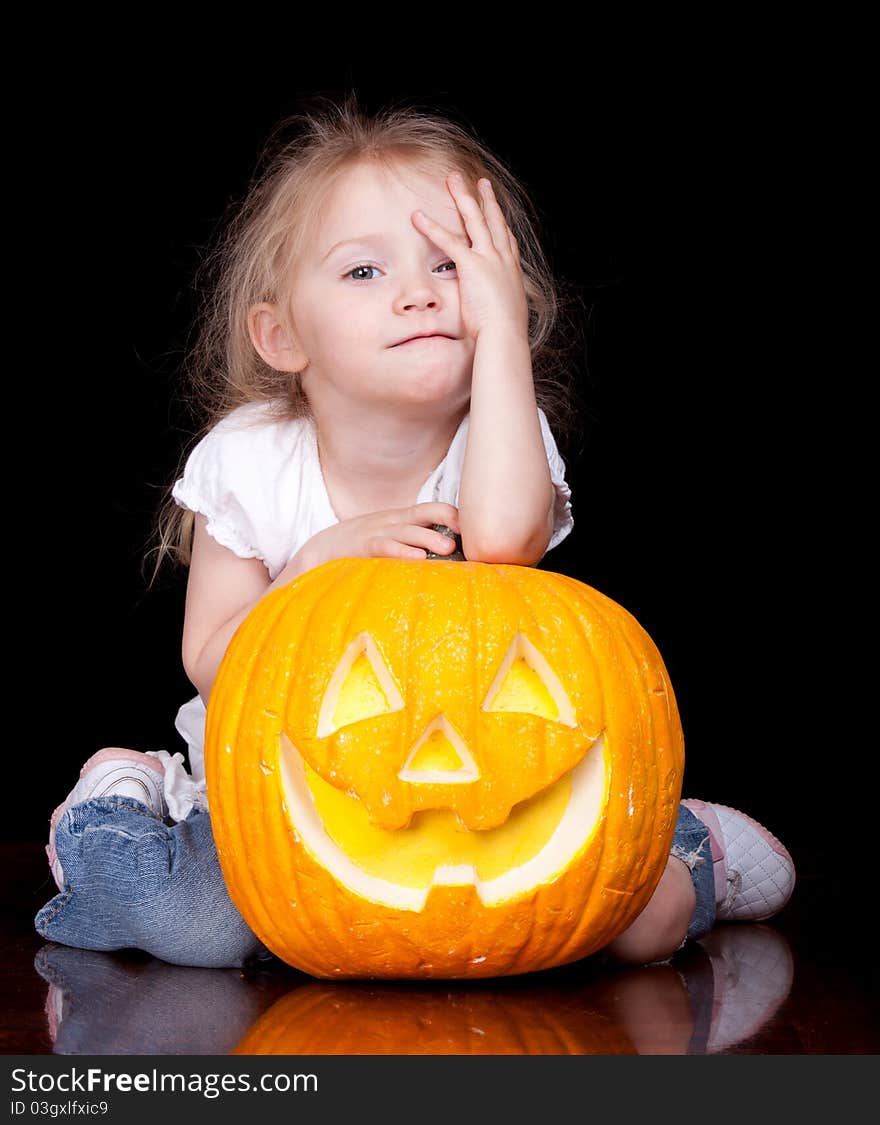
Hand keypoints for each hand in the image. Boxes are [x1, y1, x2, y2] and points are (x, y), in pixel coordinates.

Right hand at [298, 503, 462, 569]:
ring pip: (408, 531)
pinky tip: (417, 560)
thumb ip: (412, 542)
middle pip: (424, 514)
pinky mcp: (362, 548)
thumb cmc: (359, 549)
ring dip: (430, 538)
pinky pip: (385, 547)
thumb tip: (446, 555)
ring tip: (448, 548)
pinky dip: (402, 552)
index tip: (470, 531)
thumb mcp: (387, 538)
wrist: (317, 552)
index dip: (452, 516)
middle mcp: (391, 522)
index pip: (431, 509)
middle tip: (464, 537)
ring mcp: (376, 533)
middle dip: (447, 521)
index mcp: (399, 518)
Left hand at [412, 173, 528, 341]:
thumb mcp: (504, 316)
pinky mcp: (471, 265)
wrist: (505, 336)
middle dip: (485, 199)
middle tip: (480, 181)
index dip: (501, 223)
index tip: (497, 210)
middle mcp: (503, 260)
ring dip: (463, 197)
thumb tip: (491, 316)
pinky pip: (448, 241)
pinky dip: (431, 227)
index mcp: (511, 272)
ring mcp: (489, 259)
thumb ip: (495, 308)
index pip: (506, 241)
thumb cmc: (504, 334)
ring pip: (474, 219)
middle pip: (494, 221)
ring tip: (452, 179)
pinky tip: (417, 216)